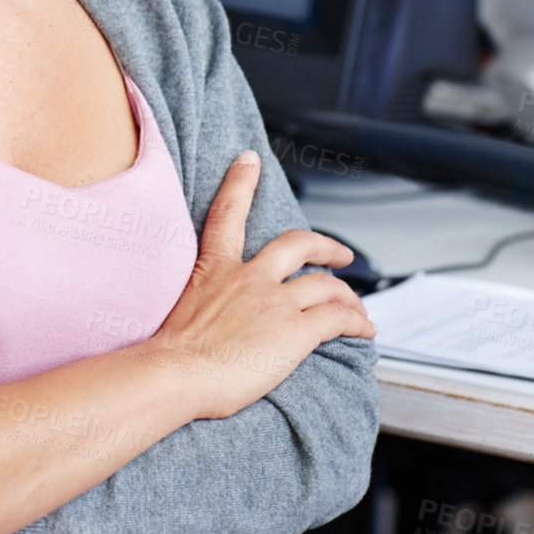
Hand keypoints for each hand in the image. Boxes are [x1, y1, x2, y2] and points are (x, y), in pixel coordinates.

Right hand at [147, 151, 375, 420]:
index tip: (249, 160)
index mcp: (215, 268)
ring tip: (357, 308)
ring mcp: (275, 302)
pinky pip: (338, 318)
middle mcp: (249, 277)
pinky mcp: (296, 330)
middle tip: (339, 253)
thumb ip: (202, 306)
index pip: (228, 212)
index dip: (240, 181)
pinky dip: (357, 322)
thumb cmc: (169, 357)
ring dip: (347, 295)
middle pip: (297, 244)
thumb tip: (207, 323)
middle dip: (324, 246)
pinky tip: (365, 330)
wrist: (176, 373)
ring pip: (326, 285)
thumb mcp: (180, 312)